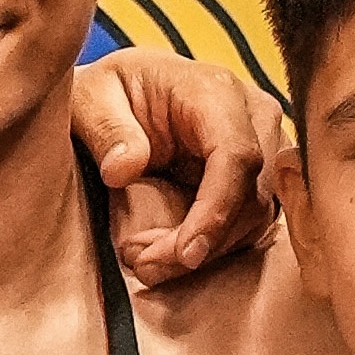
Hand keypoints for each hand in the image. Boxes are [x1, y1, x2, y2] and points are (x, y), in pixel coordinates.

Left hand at [70, 44, 289, 281]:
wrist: (130, 90)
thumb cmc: (112, 91)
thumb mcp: (90, 98)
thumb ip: (106, 129)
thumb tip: (123, 170)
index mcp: (215, 92)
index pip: (236, 156)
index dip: (216, 211)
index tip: (185, 254)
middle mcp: (253, 116)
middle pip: (251, 195)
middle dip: (202, 242)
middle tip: (144, 264)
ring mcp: (264, 147)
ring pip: (254, 217)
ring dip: (204, 250)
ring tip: (146, 260)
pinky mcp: (258, 176)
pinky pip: (248, 224)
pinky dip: (210, 246)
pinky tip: (167, 253)